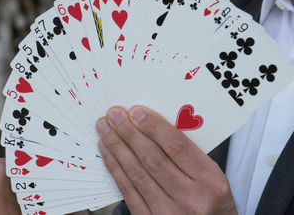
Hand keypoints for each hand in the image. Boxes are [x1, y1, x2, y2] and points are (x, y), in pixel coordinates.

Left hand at [96, 106, 236, 214]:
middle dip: (129, 132)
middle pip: (152, 158)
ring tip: (105, 127)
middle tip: (114, 114)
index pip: (177, 147)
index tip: (136, 111)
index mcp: (210, 182)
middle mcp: (190, 198)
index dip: (154, 127)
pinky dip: (115, 167)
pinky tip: (107, 150)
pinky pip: (127, 190)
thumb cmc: (210, 200)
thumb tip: (150, 124)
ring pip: (136, 172)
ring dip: (117, 146)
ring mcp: (168, 212)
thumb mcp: (211, 176)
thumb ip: (187, 153)